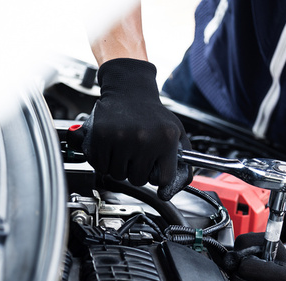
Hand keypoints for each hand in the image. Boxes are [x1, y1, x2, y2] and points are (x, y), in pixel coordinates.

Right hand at [85, 58, 192, 199]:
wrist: (130, 90)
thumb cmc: (153, 114)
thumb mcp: (177, 132)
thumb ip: (184, 158)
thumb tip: (179, 184)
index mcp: (166, 140)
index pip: (164, 179)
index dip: (158, 178)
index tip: (154, 172)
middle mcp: (145, 139)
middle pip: (138, 180)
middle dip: (137, 172)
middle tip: (136, 156)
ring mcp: (122, 138)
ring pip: (118, 174)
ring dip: (120, 168)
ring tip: (124, 151)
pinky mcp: (102, 136)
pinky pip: (101, 165)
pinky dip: (104, 162)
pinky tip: (111, 150)